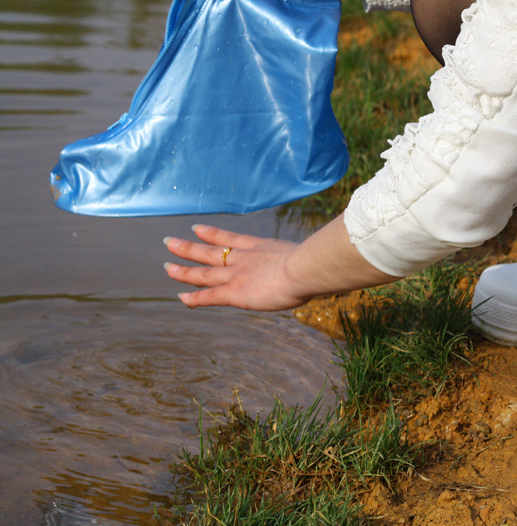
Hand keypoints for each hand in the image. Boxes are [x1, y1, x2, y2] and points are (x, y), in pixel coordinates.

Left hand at [163, 216, 397, 310]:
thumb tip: (343, 246)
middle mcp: (243, 259)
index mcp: (259, 248)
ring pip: (202, 271)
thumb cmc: (315, 260)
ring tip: (166, 264)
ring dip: (183, 269)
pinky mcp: (235, 293)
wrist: (307, 267)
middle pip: (209, 251)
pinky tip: (180, 298)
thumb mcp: (315, 251)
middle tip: (169, 240)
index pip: (230, 239)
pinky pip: (208, 295)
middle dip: (188, 247)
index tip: (197, 227)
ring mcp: (237, 275)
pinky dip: (193, 297)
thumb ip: (321, 249)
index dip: (212, 234)